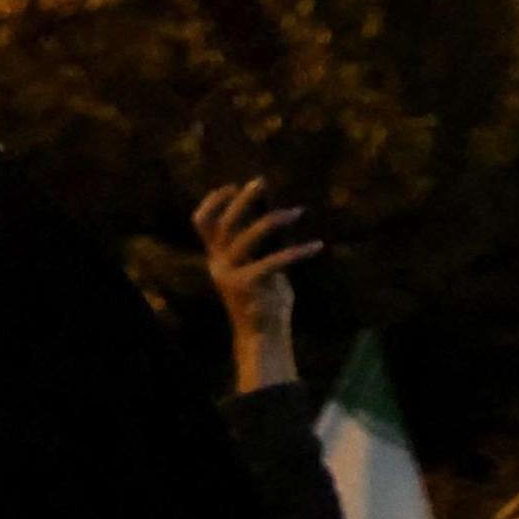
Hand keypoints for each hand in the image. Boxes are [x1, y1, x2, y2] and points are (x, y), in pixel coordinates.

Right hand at [189, 177, 318, 392]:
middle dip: (242, 200)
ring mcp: (230, 274)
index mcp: (217, 258)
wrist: (262, 337)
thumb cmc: (265, 301)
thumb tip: (277, 217)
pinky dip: (298, 252)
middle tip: (261, 182)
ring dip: (273, 219)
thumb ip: (260, 249)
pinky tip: (316, 246)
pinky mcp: (247, 285)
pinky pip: (274, 260)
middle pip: (222, 223)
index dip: (214, 202)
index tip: (233, 185)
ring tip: (298, 211)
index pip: (202, 224)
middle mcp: (217, 264)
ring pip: (246, 236)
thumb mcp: (259, 269)